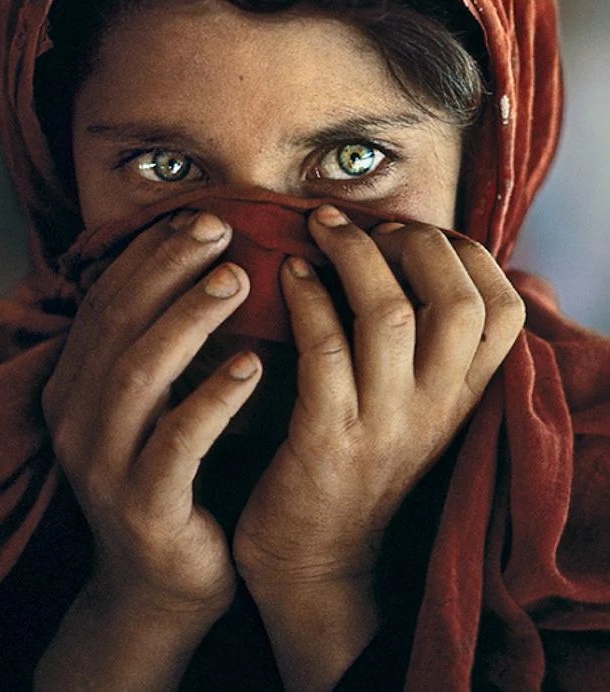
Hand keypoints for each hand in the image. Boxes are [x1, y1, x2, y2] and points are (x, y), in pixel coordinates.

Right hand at [42, 210, 261, 621]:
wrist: (161, 587)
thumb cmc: (174, 478)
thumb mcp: (158, 405)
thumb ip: (168, 345)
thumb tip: (215, 266)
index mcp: (76, 385)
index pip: (107, 301)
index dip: (151, 254)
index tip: (200, 217)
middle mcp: (76, 418)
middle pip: (119, 323)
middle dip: (168, 269)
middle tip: (221, 228)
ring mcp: (103, 465)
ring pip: (140, 374)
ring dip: (188, 319)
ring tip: (238, 281)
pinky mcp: (143, 506)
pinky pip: (178, 442)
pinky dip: (213, 398)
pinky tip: (254, 366)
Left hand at [234, 205, 524, 589]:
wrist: (315, 566)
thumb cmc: (360, 466)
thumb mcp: (416, 411)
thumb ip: (430, 351)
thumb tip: (415, 257)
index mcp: (462, 398)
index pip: (504, 311)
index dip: (468, 255)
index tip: (416, 233)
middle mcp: (436, 410)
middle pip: (458, 302)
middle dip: (414, 242)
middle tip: (367, 226)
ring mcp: (384, 426)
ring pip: (391, 315)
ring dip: (353, 255)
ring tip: (320, 227)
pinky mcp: (327, 441)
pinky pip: (324, 349)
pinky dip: (307, 297)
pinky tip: (288, 272)